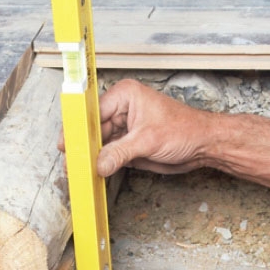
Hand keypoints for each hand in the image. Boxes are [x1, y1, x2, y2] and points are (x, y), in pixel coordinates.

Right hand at [58, 79, 213, 176]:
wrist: (203, 146)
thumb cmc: (184, 130)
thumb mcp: (148, 141)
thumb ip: (119, 153)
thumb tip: (98, 164)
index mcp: (124, 96)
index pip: (93, 112)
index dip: (78, 130)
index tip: (66, 145)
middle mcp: (121, 110)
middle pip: (93, 130)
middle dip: (83, 148)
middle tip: (70, 164)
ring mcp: (124, 129)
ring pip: (99, 144)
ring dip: (90, 158)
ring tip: (77, 171)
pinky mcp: (128, 145)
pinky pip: (109, 155)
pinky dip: (101, 165)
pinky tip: (91, 173)